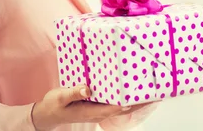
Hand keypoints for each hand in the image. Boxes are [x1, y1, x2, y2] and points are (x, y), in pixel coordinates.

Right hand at [31, 85, 146, 129]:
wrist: (47, 114)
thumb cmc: (53, 105)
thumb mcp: (60, 97)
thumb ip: (74, 92)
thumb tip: (88, 88)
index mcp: (91, 111)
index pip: (116, 107)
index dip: (131, 102)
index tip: (143, 94)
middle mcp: (98, 112)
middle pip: (123, 108)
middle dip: (139, 101)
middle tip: (154, 91)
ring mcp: (97, 110)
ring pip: (120, 106)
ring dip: (133, 100)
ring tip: (147, 89)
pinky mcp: (95, 106)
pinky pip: (113, 102)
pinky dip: (123, 97)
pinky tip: (128, 90)